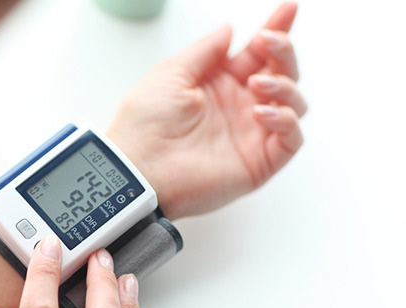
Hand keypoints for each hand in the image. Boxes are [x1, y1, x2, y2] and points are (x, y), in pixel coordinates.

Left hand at [108, 2, 306, 219]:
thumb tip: (229, 29)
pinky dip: (285, 121)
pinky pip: (291, 139)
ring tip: (257, 84)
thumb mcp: (172, 73)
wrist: (137, 168)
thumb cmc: (144, 123)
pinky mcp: (258, 162)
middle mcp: (239, 108)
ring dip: (284, 86)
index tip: (288, 7)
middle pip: (282, 74)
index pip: (257, 54)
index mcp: (219, 85)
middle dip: (283, 52)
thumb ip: (205, 51)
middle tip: (269, 41)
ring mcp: (251, 135)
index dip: (275, 30)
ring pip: (293, 103)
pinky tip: (262, 112)